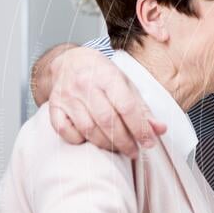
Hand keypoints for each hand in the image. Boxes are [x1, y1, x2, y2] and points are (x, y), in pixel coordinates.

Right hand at [48, 46, 165, 157]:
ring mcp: (67, 96)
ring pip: (88, 129)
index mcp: (108, 76)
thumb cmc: (103, 75)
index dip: (139, 128)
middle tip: (133, 151)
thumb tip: (159, 130)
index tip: (148, 143)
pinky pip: (64, 131)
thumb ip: (143, 109)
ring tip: (117, 149)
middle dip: (124, 141)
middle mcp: (85, 84)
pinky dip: (78, 140)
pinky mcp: (54, 106)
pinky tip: (90, 140)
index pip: (126, 106)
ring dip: (105, 144)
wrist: (71, 61)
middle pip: (107, 121)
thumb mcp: (127, 85)